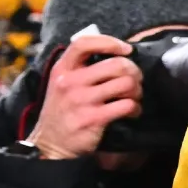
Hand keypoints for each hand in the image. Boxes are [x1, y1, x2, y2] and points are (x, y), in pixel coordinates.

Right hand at [31, 34, 140, 159]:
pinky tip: (131, 112)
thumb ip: (80, 68)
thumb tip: (116, 55)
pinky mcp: (92, 118)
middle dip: (135, 72)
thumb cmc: (63, 111)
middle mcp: (70, 82)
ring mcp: (81, 100)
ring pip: (126, 84)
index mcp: (62, 70)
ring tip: (133, 97)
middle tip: (135, 81)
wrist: (50, 144)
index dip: (109, 42)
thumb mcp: (62, 84)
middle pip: (117, 64)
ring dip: (137, 91)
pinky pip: (127, 105)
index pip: (83, 43)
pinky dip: (135, 108)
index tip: (126, 49)